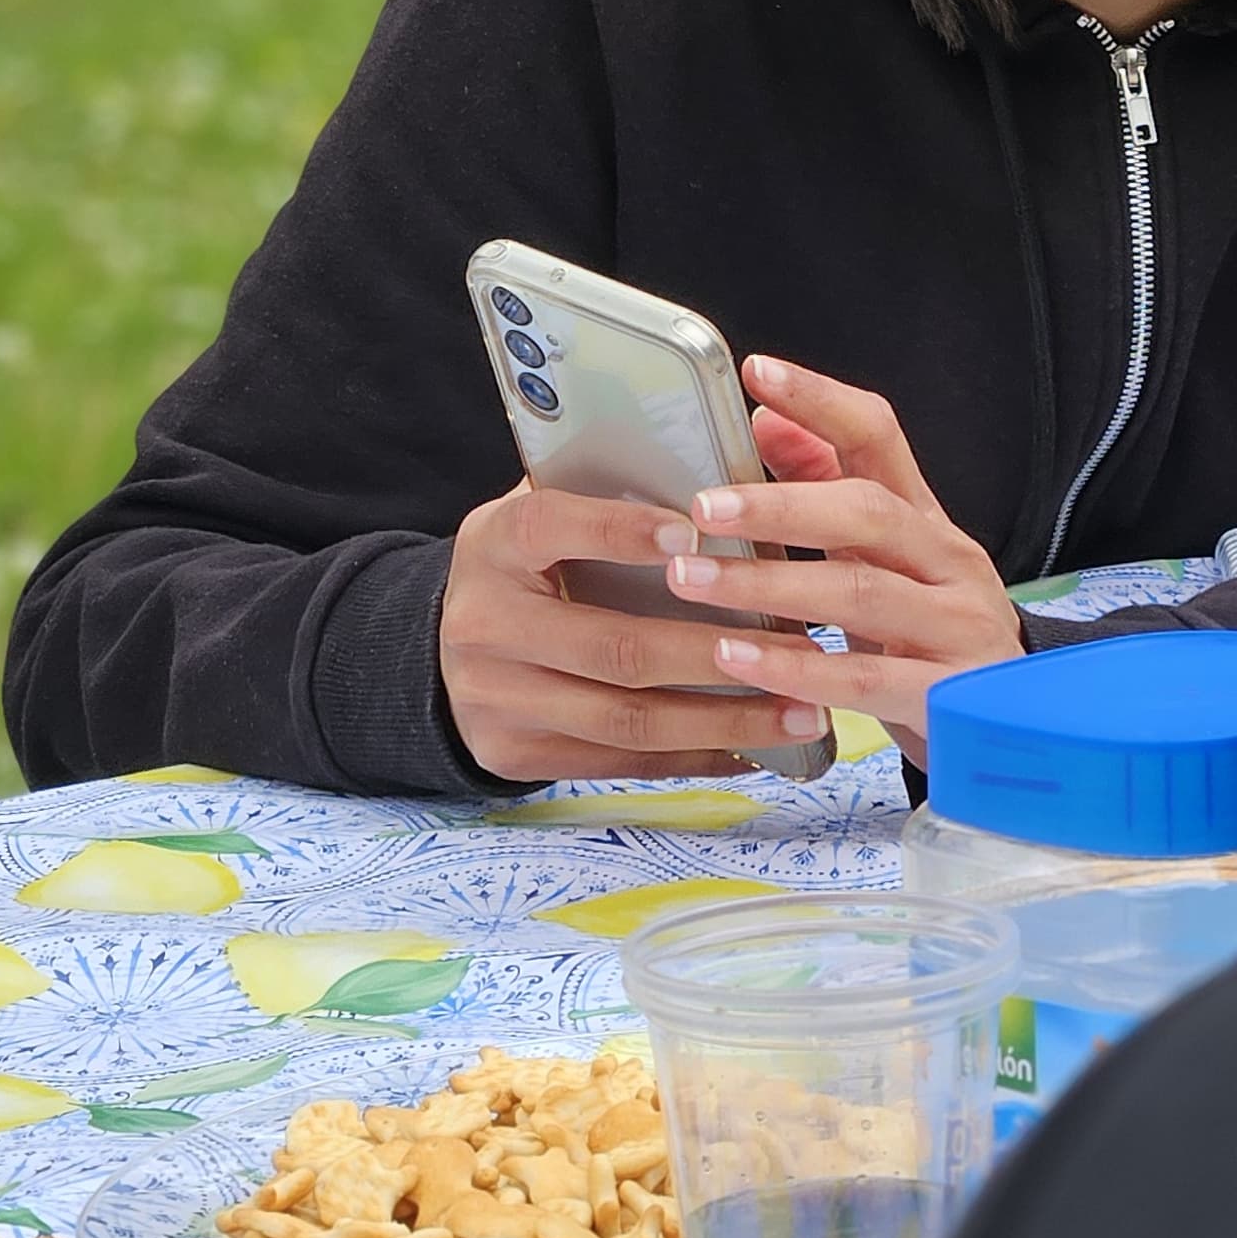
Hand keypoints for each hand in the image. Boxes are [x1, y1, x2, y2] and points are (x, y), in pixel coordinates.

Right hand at [438, 479, 836, 783]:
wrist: (436, 653)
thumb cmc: (522, 569)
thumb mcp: (535, 519)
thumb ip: (601, 496)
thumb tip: (712, 475)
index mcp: (494, 544)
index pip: (552, 528)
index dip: (621, 531)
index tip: (697, 532)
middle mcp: (485, 624)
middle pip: (613, 646)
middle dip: (715, 653)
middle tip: (799, 647)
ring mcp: (495, 700)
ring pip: (627, 719)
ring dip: (725, 719)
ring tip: (800, 712)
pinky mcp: (515, 755)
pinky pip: (621, 762)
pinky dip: (696, 757)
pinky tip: (757, 747)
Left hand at [655, 355, 1022, 755]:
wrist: (1014, 729)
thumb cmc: (928, 634)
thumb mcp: (883, 557)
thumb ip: (827, 488)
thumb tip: (767, 418)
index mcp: (925, 520)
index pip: (880, 437)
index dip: (821, 401)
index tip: (757, 372)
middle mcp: (949, 562)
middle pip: (868, 512)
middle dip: (780, 505)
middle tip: (704, 507)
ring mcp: (958, 628)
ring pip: (861, 593)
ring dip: (768, 586)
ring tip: (692, 579)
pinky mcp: (949, 696)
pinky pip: (866, 681)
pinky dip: (797, 670)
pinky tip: (736, 659)